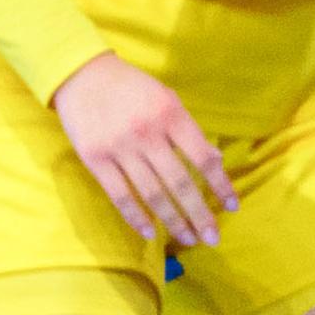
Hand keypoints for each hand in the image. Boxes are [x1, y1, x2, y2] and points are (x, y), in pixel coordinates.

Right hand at [51, 52, 236, 247]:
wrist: (82, 75)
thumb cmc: (132, 88)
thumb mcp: (167, 98)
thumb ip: (189, 130)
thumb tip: (215, 160)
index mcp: (171, 115)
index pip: (203, 157)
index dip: (220, 185)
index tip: (232, 207)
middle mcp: (148, 133)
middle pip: (179, 182)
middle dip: (199, 213)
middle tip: (213, 238)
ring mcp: (120, 148)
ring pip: (151, 193)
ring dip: (173, 220)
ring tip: (188, 239)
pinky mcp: (95, 160)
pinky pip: (120, 195)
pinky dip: (136, 217)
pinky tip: (150, 233)